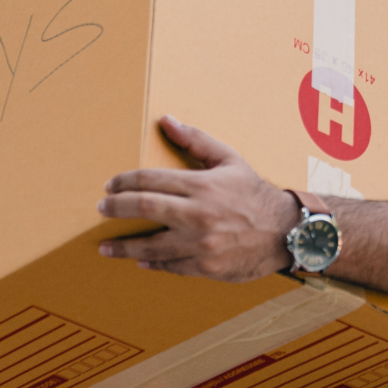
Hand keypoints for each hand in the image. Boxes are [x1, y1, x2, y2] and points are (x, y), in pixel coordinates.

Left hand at [97, 115, 296, 280]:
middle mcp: (198, 214)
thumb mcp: (229, 159)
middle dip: (117, 207)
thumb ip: (196, 140)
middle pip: (145, 208)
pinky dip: (153, 264)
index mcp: (202, 185)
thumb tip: (167, 120)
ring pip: (152, 245)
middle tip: (101, 208)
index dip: (124, 181)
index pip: (150, 180)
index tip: (110, 185)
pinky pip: (171, 266)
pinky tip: (141, 261)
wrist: (286, 230)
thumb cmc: (255, 193)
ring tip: (106, 247)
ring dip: (124, 246)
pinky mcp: (206, 267)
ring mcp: (201, 243)